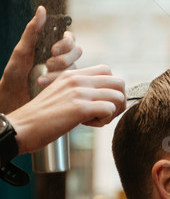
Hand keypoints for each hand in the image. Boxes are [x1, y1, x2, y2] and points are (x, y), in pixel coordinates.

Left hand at [0, 5, 81, 113]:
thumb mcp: (21, 51)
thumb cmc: (14, 74)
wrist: (12, 98)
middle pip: (77, 51)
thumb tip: (42, 9)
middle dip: (65, 58)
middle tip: (48, 64)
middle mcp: (61, 59)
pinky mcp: (67, 87)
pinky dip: (60, 83)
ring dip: (59, 72)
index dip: (66, 42)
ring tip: (41, 79)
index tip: (53, 49)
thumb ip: (33, 31)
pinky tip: (45, 85)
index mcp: (51, 47)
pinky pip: (73, 82)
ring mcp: (65, 73)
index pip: (69, 38)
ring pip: (76, 68)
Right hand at [6, 65, 125, 153]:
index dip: (111, 88)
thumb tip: (105, 98)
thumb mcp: (61, 95)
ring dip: (113, 112)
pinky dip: (105, 120)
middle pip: (119, 82)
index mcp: (72, 75)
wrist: (22, 127)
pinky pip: (110, 109)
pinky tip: (89, 123)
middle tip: (106, 113)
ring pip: (118, 96)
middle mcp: (78, 80)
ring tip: (96, 119)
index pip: (107, 71)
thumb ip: (79, 91)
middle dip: (119, 100)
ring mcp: (79, 92)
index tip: (102, 102)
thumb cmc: (42, 117)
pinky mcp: (80, 108)